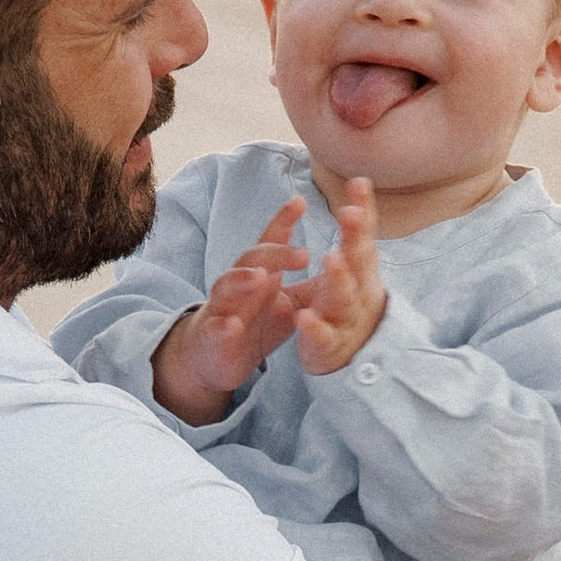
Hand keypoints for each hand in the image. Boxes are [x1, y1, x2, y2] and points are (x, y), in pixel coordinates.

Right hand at [151, 200, 307, 422]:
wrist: (217, 359)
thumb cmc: (255, 325)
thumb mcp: (290, 304)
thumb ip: (313, 286)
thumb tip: (347, 263)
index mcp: (261, 273)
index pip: (271, 241)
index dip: (283, 220)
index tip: (300, 201)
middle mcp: (239, 284)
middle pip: (253, 258)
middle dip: (276, 253)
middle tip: (304, 254)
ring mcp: (222, 308)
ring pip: (227, 286)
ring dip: (242, 279)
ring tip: (261, 276)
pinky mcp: (213, 335)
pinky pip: (217, 328)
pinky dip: (223, 326)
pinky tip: (233, 326)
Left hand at [291, 178, 388, 375]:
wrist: (356, 361)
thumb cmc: (351, 303)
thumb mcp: (356, 265)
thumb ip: (356, 229)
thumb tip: (360, 179)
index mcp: (364, 270)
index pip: (364, 235)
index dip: (362, 211)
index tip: (358, 183)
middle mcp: (360, 291)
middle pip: (359, 262)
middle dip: (355, 238)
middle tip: (349, 214)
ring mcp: (346, 319)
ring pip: (344, 298)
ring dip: (339, 278)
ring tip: (330, 258)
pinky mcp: (330, 347)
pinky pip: (323, 336)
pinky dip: (315, 328)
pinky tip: (304, 317)